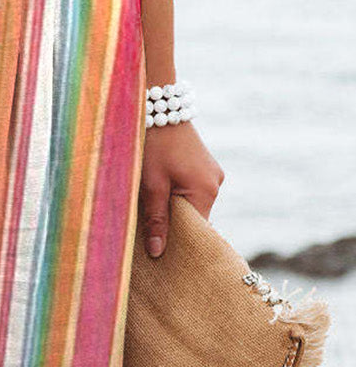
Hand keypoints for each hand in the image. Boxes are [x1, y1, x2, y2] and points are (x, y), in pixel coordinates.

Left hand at [138, 120, 224, 256]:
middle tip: (151, 242)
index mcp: (206, 190)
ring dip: (174, 212)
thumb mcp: (151, 186)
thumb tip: (157, 253)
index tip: (162, 258)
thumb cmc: (153, 146)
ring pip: (192, 206)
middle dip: (175, 229)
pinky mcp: (203, 167)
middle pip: (196, 219)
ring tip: (152, 217)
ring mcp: (211, 174)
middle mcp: (215, 184)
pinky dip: (176, 199)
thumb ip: (156, 220)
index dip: (180, 244)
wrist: (159, 108)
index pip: (197, 231)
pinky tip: (159, 199)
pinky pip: (191, 192)